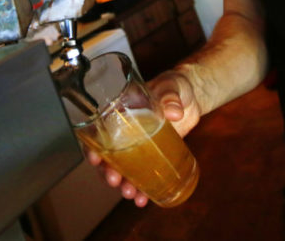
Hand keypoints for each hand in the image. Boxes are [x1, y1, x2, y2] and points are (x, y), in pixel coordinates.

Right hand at [85, 68, 200, 206]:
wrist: (194, 95)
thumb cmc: (176, 84)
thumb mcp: (171, 86)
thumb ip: (170, 96)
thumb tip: (174, 112)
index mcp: (122, 112)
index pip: (99, 130)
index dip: (91, 145)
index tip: (94, 158)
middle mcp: (127, 131)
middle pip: (109, 155)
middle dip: (108, 172)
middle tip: (115, 181)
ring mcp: (141, 144)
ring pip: (125, 169)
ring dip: (124, 184)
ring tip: (131, 194)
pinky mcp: (156, 154)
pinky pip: (145, 173)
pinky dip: (143, 188)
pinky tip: (144, 199)